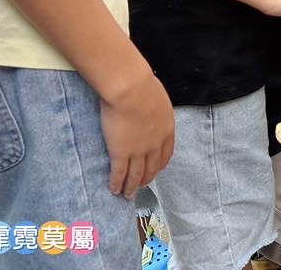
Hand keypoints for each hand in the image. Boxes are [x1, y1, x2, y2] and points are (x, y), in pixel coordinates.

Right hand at [99, 70, 174, 196]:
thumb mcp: (158, 99)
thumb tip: (150, 109)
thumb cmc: (143, 86)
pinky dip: (116, 183)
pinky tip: (113, 189)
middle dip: (146, 178)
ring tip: (127, 194)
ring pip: (136, 175)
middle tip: (141, 185)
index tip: (156, 170)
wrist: (131, 90)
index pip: (165, 154)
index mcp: (167, 130)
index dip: (159, 164)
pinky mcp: (120, 153)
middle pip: (152, 167)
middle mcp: (155, 144)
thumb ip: (156, 110)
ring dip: (131, 186)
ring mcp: (138, 151)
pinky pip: (118, 173)